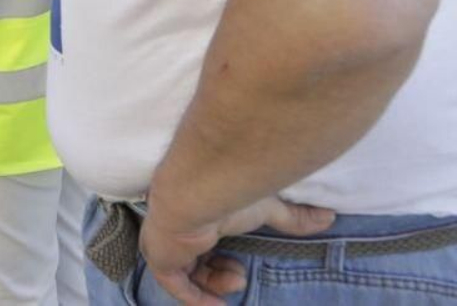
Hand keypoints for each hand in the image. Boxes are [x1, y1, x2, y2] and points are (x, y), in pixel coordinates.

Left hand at [140, 192, 335, 303]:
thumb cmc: (230, 195)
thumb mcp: (268, 209)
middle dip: (220, 274)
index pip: (202, 245)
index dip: (221, 262)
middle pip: (194, 263)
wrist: (198, 192)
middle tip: (240, 275)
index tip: (241, 270)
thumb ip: (293, 218)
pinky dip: (195, 299)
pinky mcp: (159, 258)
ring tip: (237, 278)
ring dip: (215, 283)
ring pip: (187, 275)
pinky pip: (175, 286)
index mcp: (194, 216)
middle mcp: (175, 229)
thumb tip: (329, 217)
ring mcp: (164, 243)